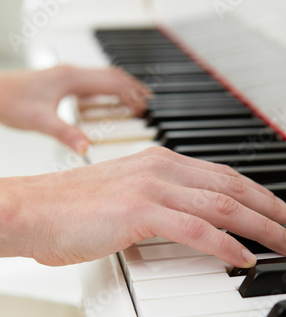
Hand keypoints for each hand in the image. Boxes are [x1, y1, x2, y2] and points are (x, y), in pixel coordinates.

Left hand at [0, 65, 150, 152]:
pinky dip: (103, 90)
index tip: (144, 105)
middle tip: (147, 101)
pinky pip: (89, 83)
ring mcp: (64, 76)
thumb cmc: (10, 101)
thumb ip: (66, 135)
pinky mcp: (58, 81)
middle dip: (130, 87)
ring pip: (100, 77)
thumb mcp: (41, 122)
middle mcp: (70, 73)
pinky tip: (103, 100)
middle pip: (110, 76)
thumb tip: (87, 149)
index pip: (110, 82)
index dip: (130, 93)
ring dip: (119, 87)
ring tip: (133, 99)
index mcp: (71, 79)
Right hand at [1, 147, 285, 267]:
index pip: (222, 174)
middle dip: (272, 208)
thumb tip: (187, 227)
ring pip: (223, 204)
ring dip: (261, 227)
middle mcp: (160, 167)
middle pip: (233, 185)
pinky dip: (226, 244)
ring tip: (285, 245)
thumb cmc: (70, 210)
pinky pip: (196, 229)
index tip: (279, 210)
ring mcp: (150, 187)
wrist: (30, 210)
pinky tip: (244, 258)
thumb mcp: (124, 199)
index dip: (258, 192)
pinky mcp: (139, 211)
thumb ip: (159, 207)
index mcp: (158, 162)